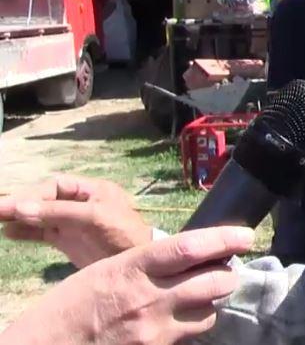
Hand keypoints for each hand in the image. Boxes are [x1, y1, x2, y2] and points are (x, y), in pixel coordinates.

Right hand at [0, 174, 151, 267]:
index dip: (33, 194)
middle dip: (21, 204)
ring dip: (18, 218)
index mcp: (93, 191)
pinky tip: (8, 233)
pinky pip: (43, 233)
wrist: (143, 267)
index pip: (55, 185)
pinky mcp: (69, 240)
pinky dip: (26, 233)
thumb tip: (21, 207)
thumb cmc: (124, 235)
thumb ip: (59, 212)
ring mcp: (74, 223)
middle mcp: (81, 204)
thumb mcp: (95, 218)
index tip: (14, 206)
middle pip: (44, 199)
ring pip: (40, 216)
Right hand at [0, 226, 253, 344]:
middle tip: (225, 269)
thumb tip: (185, 257)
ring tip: (200, 295)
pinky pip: (191, 336)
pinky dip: (194, 326)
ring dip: (211, 301)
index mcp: (133, 268)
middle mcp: (149, 297)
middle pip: (214, 281)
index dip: (225, 240)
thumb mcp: (106, 272)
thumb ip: (146, 265)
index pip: (190, 247)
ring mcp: (154, 329)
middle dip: (227, 273)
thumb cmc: (71, 307)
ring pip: (210, 312)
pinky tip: (181, 320)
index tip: (246, 236)